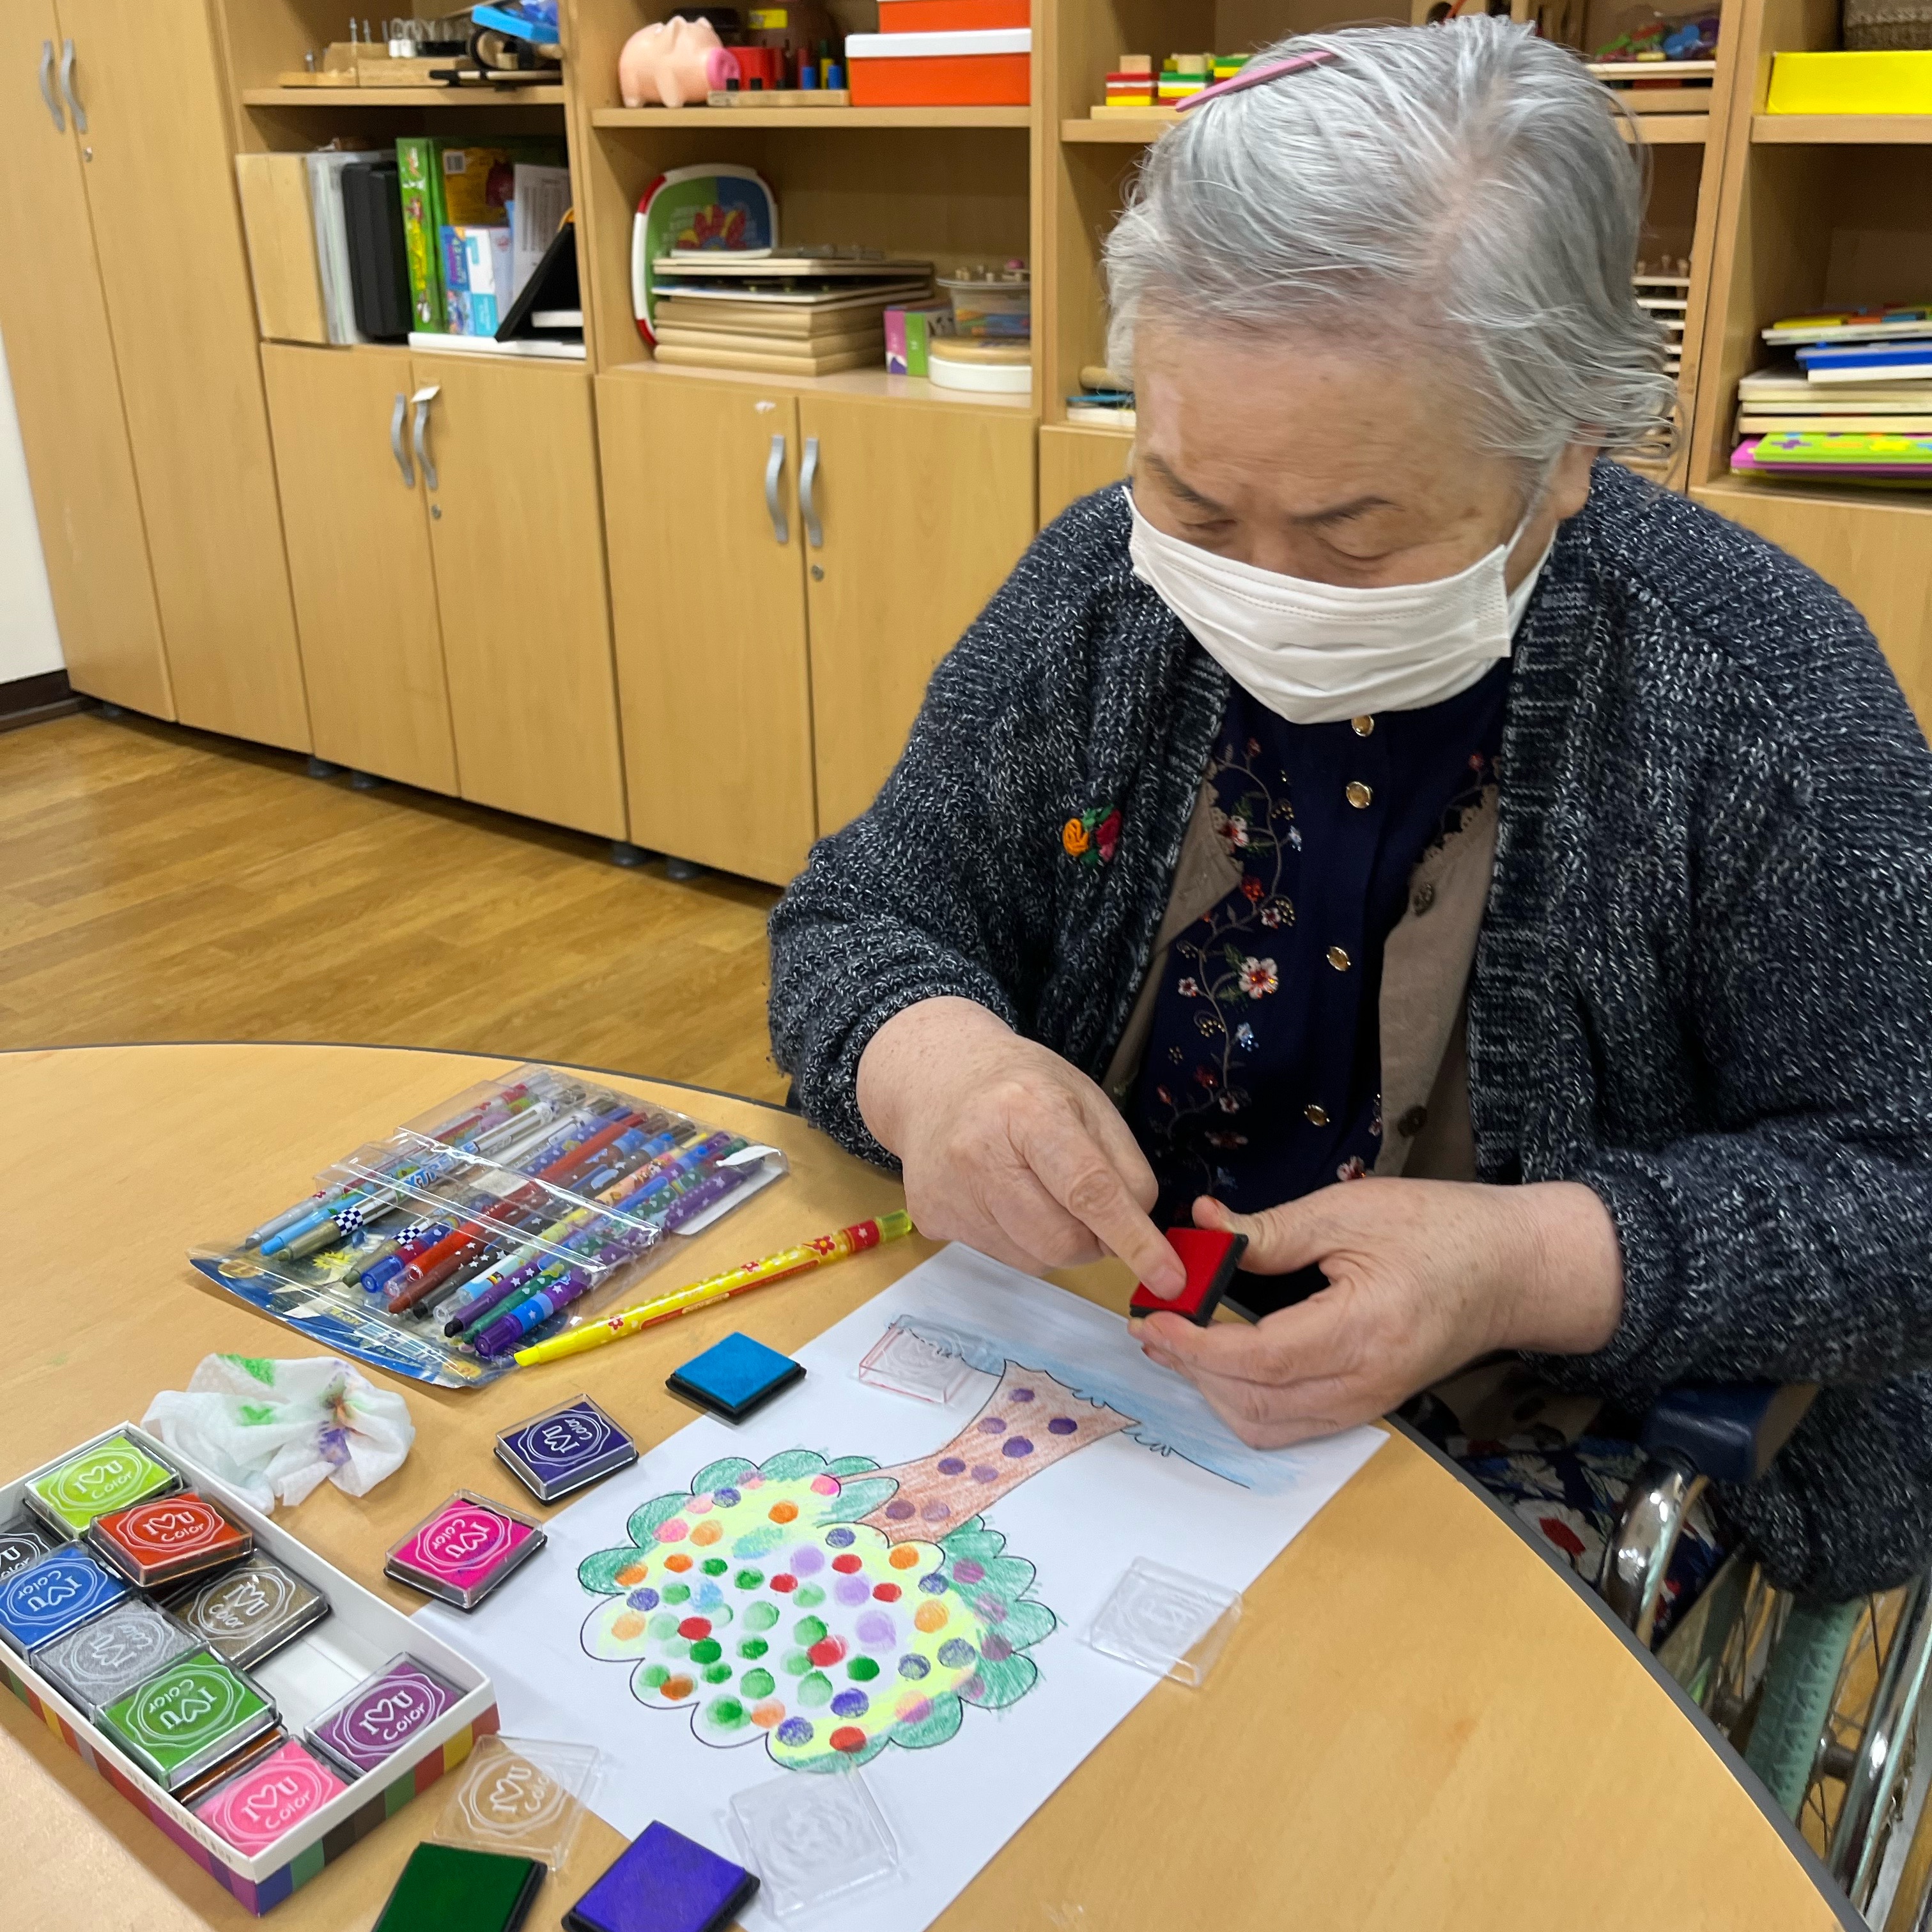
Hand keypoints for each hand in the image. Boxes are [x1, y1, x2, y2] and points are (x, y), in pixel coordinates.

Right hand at [858, 997, 1184, 1294]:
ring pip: (1035, 1260)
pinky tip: (1005, 1196)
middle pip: (1062, 1240)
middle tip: (1090, 1206)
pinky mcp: (931, 1220)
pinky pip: (1003, 1258)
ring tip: (1039, 1189)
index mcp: (1027, 1111)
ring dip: (1057, 1241)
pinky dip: (1022, 1240)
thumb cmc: (1020, 1087)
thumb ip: (1123, 1165)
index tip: (1168, 1277)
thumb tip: (1139, 1233)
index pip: (1089, 1190)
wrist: (936, 1079)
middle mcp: (979, 1154)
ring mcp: (949, 1193)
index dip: (1133, 1239)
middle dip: (1095, 1240)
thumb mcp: (1086, 1100)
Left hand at [1133, 1179, 1623, 1446]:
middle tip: (1154, 1326)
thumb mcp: (1350, 1211)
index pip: (1262, 1359)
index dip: (1198, 1345)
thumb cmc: (1440, 1230)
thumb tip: (1202, 1225)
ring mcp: (1369, 1404)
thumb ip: (1270, 1230)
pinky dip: (1246, 1402)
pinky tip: (1223, 1362)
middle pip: (1255, 1403)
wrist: (1513, 1270)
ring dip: (1214, 1392)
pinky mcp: (1368, 1406)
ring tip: (1180, 1344)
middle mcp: (1366, 1383)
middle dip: (1193, 1369)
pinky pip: (1292, 1426)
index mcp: (1365, 1330)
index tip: (1155, 1319)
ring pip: (1268, 1426)